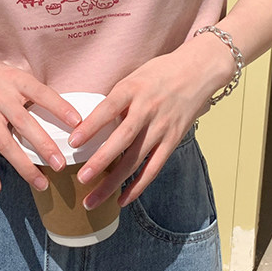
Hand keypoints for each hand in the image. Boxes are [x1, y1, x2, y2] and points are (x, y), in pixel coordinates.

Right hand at [0, 40, 81, 194]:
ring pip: (6, 144)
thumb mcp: (11, 72)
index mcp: (15, 81)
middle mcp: (0, 98)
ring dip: (24, 166)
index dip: (60, 107)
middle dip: (44, 146)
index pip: (41, 94)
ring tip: (41, 183)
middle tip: (61, 164)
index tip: (78, 122)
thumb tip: (60, 106)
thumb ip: (31, 89)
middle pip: (25, 124)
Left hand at [67, 36, 234, 209]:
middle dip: (101, 161)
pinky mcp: (173, 140)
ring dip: (113, 182)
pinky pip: (154, 167)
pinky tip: (122, 200)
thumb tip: (88, 123)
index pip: (108, 109)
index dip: (91, 126)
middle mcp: (148, 109)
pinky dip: (138, 186)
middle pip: (122, 139)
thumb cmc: (159, 73)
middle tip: (82, 178)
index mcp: (132, 89)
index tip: (73, 142)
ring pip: (135, 159)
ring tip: (92, 200)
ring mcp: (162, 127)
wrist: (198, 70)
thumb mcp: (132, 77)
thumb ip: (115, 100)